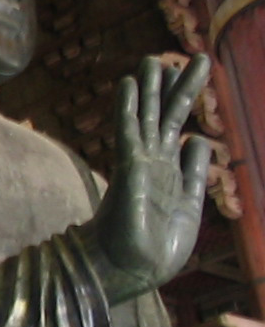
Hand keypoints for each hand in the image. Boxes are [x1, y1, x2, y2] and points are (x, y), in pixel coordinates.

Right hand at [83, 54, 210, 303]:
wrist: (135, 268)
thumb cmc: (157, 247)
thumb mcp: (189, 206)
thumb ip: (193, 173)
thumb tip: (198, 140)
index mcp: (169, 172)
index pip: (176, 128)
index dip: (183, 101)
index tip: (189, 74)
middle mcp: (153, 163)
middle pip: (164, 117)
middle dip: (173, 88)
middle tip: (180, 58)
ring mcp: (139, 163)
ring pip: (147, 117)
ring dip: (150, 88)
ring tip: (153, 59)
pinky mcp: (130, 167)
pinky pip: (128, 130)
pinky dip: (128, 106)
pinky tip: (129, 83)